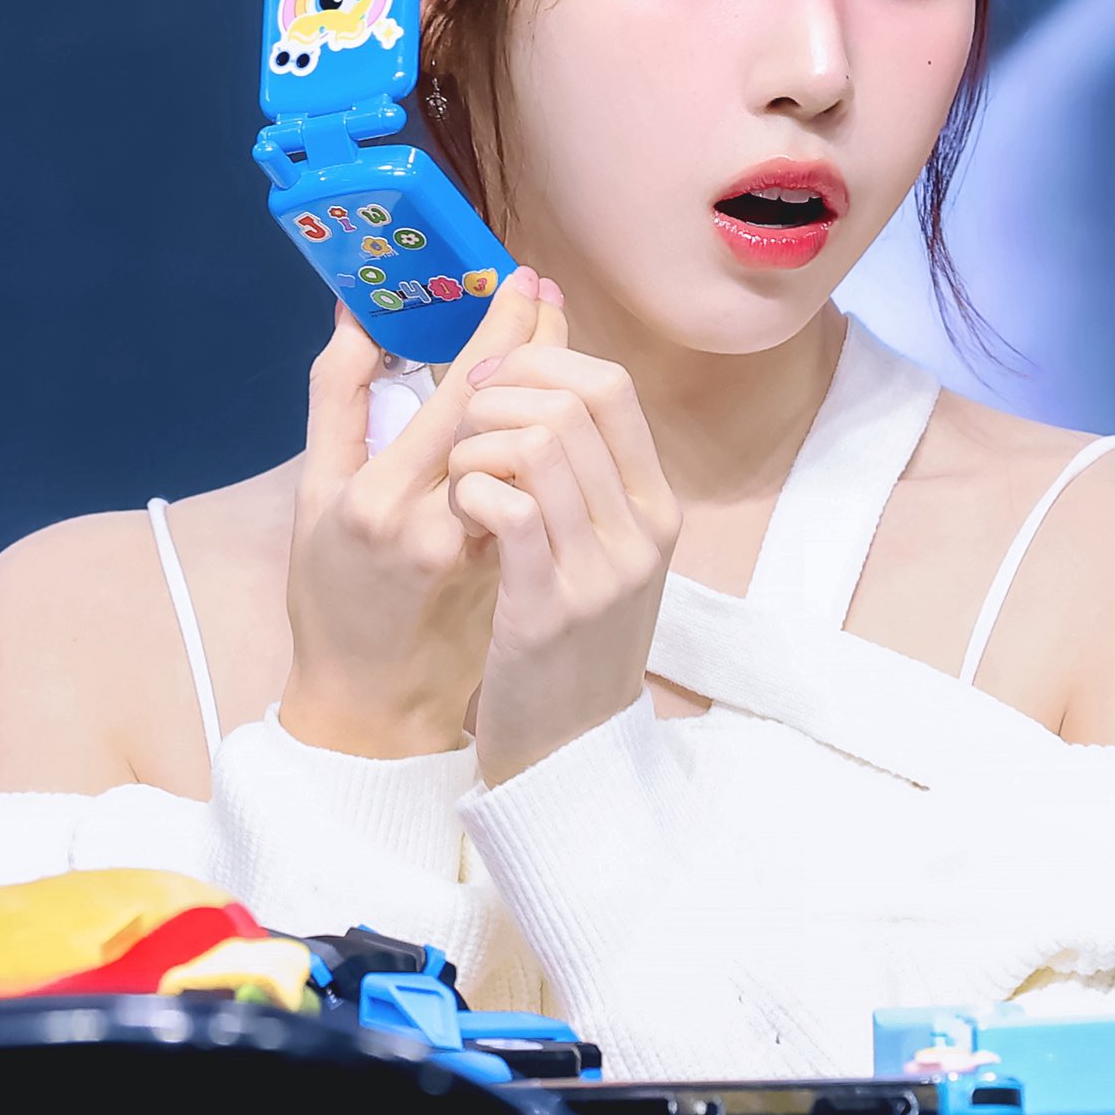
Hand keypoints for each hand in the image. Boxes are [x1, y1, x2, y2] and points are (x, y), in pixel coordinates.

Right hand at [279, 266, 563, 757]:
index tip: (521, 277)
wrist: (369, 707)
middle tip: (548, 291)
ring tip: (556, 336)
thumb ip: (337, 401)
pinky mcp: (517, 574)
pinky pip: (543, 487)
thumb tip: (357, 315)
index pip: (461, 390)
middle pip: (510, 410)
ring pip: (535, 448)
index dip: (499, 328)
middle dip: (538, 341)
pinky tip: (556, 405)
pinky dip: (551, 440)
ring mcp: (485, 553)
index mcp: (380, 496)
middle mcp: (437, 523)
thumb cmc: (330, 596)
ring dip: (552, 387)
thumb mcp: (313, 495)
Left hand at [446, 291, 683, 785]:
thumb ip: (587, 468)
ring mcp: (599, 571)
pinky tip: (459, 514)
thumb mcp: (604, 548)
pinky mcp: (547, 611)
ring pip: (536, 445)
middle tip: (461, 422)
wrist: (573, 755)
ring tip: (458, 475)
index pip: (611, 385)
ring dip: (476, 442)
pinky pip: (508, 509)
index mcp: (655, 505)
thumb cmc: (571, 638)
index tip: (491, 376)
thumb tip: (552, 369)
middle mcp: (640, 531)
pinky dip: (470, 491)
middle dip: (498, 392)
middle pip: (570, 402)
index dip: (542, 359)